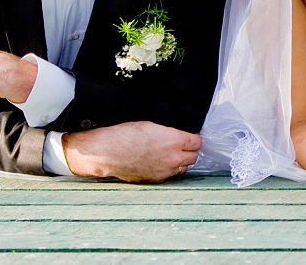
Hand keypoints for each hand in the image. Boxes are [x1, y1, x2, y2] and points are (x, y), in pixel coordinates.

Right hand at [62, 120, 200, 182]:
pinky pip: (170, 176)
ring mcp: (165, 171)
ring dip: (180, 162)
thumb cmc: (126, 134)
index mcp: (175, 140)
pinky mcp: (156, 180)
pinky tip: (159, 163)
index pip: (197, 142)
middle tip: (181, 146)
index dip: (193, 139)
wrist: (108, 152)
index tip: (189, 137)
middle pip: (194, 157)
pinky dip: (168, 170)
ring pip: (184, 168)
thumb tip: (179, 135)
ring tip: (170, 155)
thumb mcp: (152, 124)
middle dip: (189, 151)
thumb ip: (170, 132)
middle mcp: (174, 157)